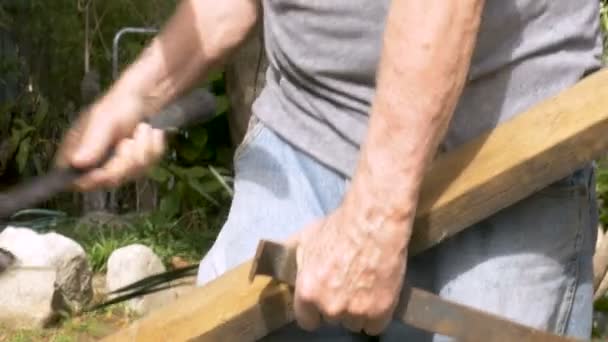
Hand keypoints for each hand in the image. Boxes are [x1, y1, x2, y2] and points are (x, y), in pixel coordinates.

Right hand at [56, 92, 165, 190]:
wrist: (148, 98)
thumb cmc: (119, 104)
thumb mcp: (104, 119)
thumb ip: (92, 141)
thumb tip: (76, 162)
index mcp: (78, 151)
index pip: (76, 180)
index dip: (91, 181)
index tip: (104, 172)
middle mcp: (97, 162)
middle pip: (109, 181)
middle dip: (124, 160)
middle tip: (128, 141)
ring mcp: (119, 166)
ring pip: (133, 174)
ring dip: (142, 149)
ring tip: (141, 129)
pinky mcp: (138, 165)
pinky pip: (149, 167)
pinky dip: (154, 148)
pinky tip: (151, 134)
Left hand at [290, 194, 410, 335]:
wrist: (375, 221)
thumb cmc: (340, 226)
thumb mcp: (306, 239)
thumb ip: (293, 258)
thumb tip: (278, 263)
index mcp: (307, 292)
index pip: (307, 320)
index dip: (315, 310)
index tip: (323, 299)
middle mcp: (329, 306)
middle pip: (332, 319)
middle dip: (337, 305)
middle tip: (346, 284)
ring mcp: (356, 311)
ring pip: (355, 323)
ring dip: (358, 311)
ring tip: (364, 287)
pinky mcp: (380, 311)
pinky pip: (376, 325)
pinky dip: (378, 314)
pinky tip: (378, 295)